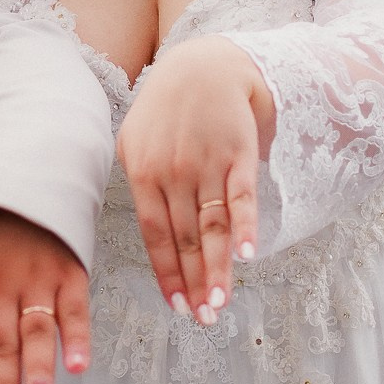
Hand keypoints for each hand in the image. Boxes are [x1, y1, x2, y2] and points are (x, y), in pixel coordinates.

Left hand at [115, 36, 270, 326]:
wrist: (204, 64)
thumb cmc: (166, 107)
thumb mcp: (135, 139)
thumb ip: (140, 183)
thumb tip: (152, 231)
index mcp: (142, 173)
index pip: (155, 235)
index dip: (167, 273)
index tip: (177, 305)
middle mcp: (172, 172)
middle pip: (185, 239)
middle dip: (194, 282)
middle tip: (202, 319)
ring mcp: (206, 163)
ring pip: (212, 226)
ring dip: (217, 269)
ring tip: (220, 304)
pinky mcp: (239, 154)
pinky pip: (242, 198)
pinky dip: (246, 227)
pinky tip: (248, 256)